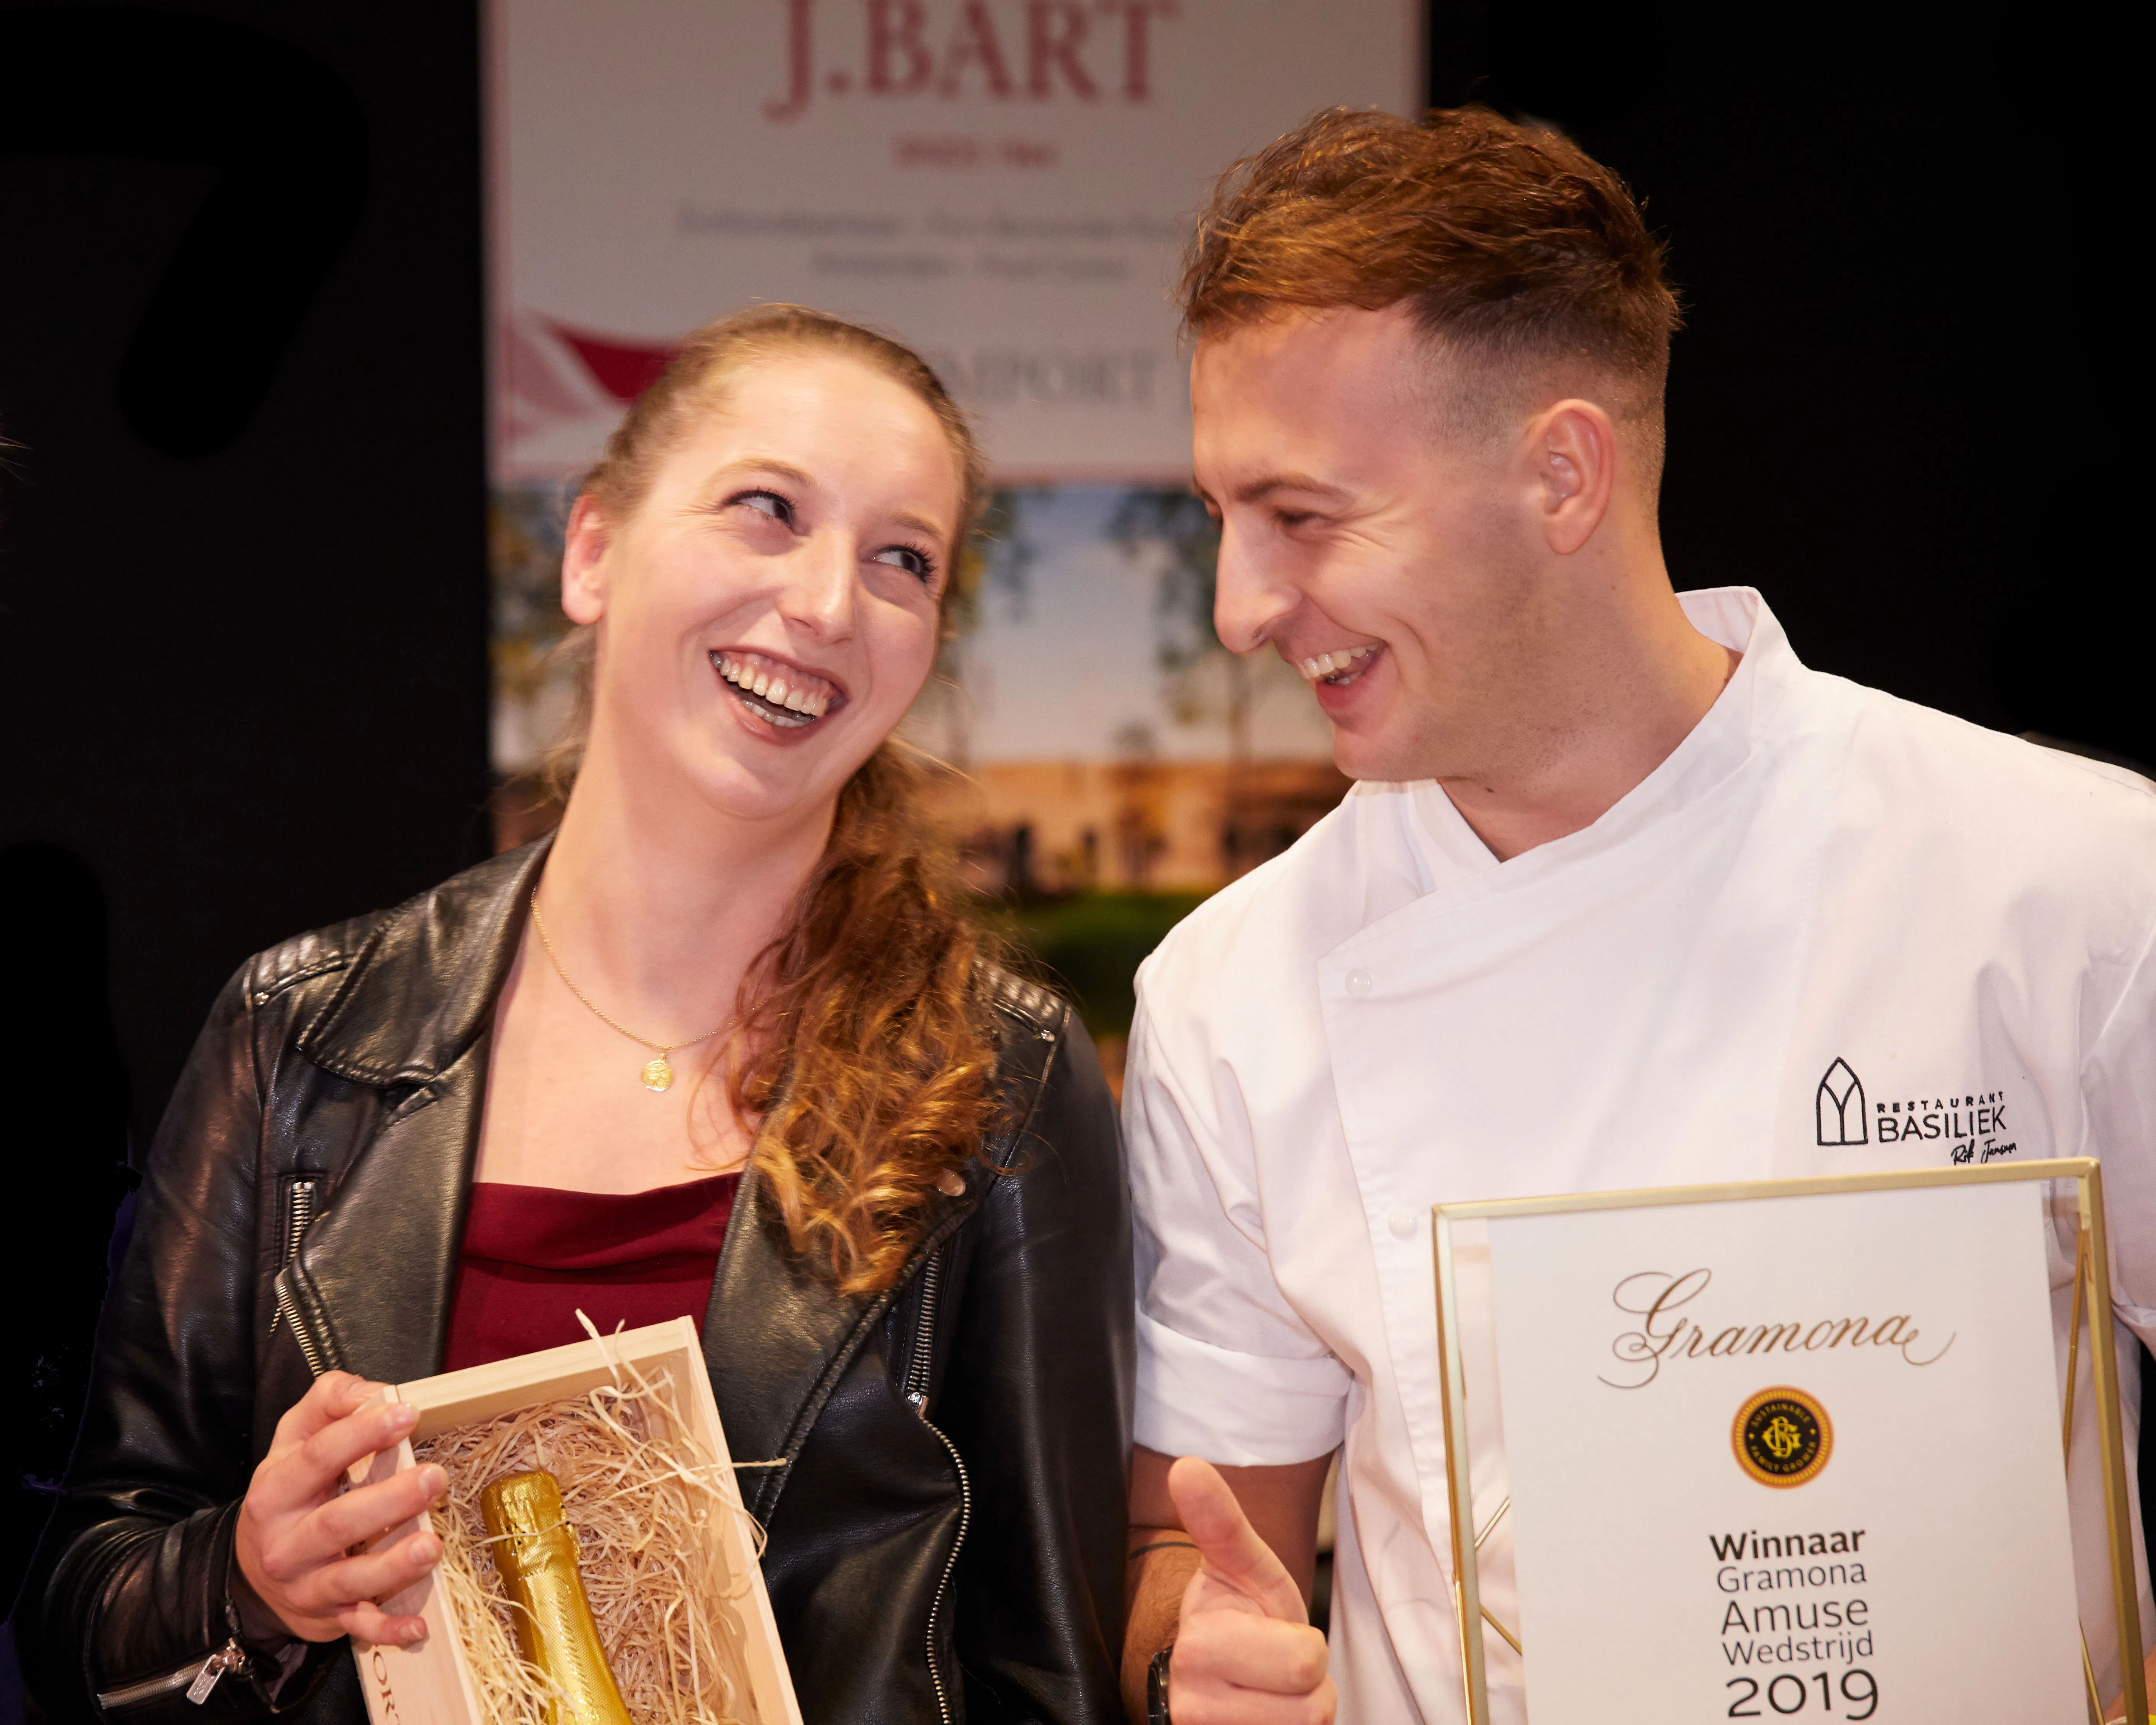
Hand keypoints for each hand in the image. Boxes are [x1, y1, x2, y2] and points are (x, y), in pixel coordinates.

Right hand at [232, 1372, 446, 1645]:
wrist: (252, 1569)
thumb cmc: (290, 1493)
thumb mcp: (294, 1439)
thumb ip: (330, 1402)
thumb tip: (373, 1391)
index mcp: (276, 1491)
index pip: (318, 1457)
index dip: (362, 1434)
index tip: (406, 1415)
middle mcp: (286, 1542)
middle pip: (337, 1523)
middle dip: (389, 1501)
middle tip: (435, 1477)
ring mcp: (306, 1585)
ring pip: (349, 1579)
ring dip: (393, 1565)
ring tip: (432, 1545)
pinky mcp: (326, 1618)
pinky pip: (358, 1627)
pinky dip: (387, 1629)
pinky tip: (417, 1624)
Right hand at [1165, 1457, 1333, 1722]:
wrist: (1212, 1673)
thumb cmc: (1236, 1615)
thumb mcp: (1241, 1566)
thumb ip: (1219, 1520)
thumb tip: (1185, 1467)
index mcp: (1199, 1648)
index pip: (1305, 1662)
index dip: (1305, 1646)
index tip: (1273, 1632)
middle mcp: (1192, 1706)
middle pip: (1311, 1708)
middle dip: (1307, 1683)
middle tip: (1276, 1665)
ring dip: (1300, 1714)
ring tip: (1271, 1692)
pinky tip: (1266, 1717)